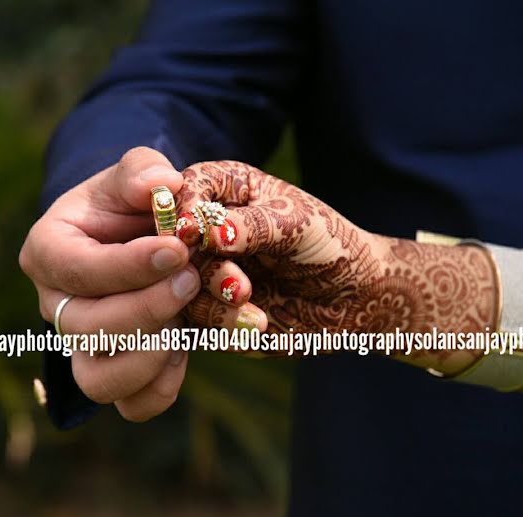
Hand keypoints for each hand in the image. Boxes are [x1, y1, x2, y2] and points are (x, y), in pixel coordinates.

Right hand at [20, 147, 201, 420]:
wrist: (135, 238)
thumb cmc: (128, 203)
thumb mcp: (133, 175)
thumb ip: (142, 171)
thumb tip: (161, 184)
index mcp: (48, 251)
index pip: (74, 269)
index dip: (125, 266)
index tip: (175, 249)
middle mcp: (56, 306)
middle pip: (84, 329)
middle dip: (144, 309)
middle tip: (190, 279)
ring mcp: (80, 347)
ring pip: (97, 380)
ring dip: (149, 356)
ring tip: (184, 321)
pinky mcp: (112, 375)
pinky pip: (131, 405)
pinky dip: (163, 386)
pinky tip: (185, 346)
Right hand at [175, 161, 497, 373]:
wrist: (351, 298)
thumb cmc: (327, 244)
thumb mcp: (295, 223)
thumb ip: (250, 225)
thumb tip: (206, 232)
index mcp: (221, 189)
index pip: (182, 188)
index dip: (180, 209)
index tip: (188, 233)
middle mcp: (203, 228)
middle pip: (170, 241)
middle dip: (200, 264)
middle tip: (239, 284)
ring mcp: (200, 269)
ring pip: (177, 282)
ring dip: (214, 296)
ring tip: (252, 301)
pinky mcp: (204, 307)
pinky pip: (193, 317)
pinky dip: (223, 321)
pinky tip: (256, 322)